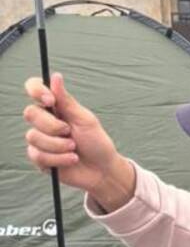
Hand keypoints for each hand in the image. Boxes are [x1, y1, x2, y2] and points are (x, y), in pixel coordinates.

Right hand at [23, 74, 134, 211]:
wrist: (102, 169)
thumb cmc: (97, 142)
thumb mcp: (85, 119)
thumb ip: (67, 101)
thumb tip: (55, 76)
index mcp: (55, 108)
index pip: (34, 89)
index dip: (36, 91)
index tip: (50, 100)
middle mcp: (44, 121)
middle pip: (30, 113)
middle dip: (53, 125)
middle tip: (70, 132)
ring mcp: (39, 140)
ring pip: (33, 137)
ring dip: (59, 145)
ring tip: (74, 149)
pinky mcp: (39, 158)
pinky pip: (38, 155)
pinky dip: (59, 158)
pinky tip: (71, 159)